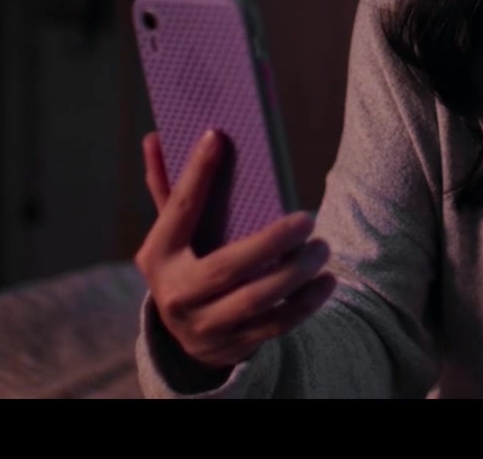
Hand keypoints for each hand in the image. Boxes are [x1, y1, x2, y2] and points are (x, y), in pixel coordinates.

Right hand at [134, 130, 338, 379]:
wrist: (184, 337)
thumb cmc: (185, 265)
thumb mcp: (170, 233)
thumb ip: (166, 188)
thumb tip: (155, 137)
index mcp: (159, 256)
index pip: (178, 210)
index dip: (196, 173)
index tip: (218, 137)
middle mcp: (177, 294)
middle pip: (227, 267)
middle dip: (271, 243)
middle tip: (307, 218)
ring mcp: (205, 325)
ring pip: (256, 300)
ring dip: (295, 274)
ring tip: (322, 248)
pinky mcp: (234, 344)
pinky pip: (275, 325)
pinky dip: (305, 304)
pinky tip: (326, 281)